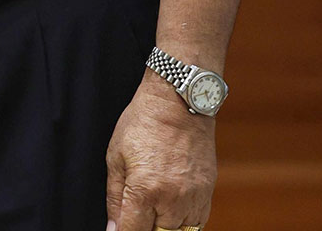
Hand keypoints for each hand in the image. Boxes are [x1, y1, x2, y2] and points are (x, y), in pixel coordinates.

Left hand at [105, 73, 216, 230]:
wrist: (179, 103)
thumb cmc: (143, 124)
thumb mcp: (115, 157)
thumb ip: (114, 198)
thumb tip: (113, 228)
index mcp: (144, 190)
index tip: (118, 230)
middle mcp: (172, 200)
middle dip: (144, 230)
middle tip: (135, 218)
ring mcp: (194, 199)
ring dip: (164, 229)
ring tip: (152, 214)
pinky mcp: (208, 194)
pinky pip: (198, 224)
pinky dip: (183, 225)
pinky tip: (170, 213)